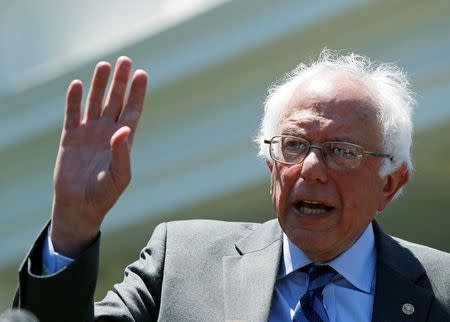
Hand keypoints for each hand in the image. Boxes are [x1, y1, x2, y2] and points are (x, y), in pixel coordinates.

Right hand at [50, 57, 147, 256]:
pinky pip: (72, 114)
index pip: (132, 110)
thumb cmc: (105, 194)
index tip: (142, 74)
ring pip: (95, 102)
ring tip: (104, 65)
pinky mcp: (70, 138)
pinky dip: (73, 100)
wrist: (80, 206)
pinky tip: (76, 85)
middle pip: (115, 101)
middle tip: (125, 61)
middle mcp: (107, 132)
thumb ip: (122, 152)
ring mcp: (89, 133)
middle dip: (120, 82)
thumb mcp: (120, 175)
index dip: (137, 93)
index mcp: (123, 140)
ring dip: (99, 85)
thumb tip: (124, 129)